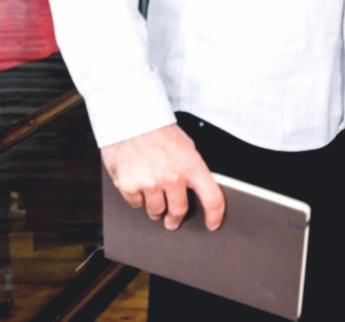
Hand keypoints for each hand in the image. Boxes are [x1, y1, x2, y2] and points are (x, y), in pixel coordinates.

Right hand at [101, 124, 224, 230]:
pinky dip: (138, 198)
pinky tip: (138, 185)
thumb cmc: (159, 131)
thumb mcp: (187, 146)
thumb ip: (191, 169)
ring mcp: (150, 183)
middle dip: (176, 219)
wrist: (132, 120)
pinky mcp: (129, 186)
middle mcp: (172, 177)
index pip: (212, 198)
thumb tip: (197, 188)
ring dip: (156, 210)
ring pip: (156, 211)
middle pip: (179, 211)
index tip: (213, 224)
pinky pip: (136, 204)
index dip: (215, 215)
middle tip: (172, 221)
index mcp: (192, 166)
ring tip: (154, 199)